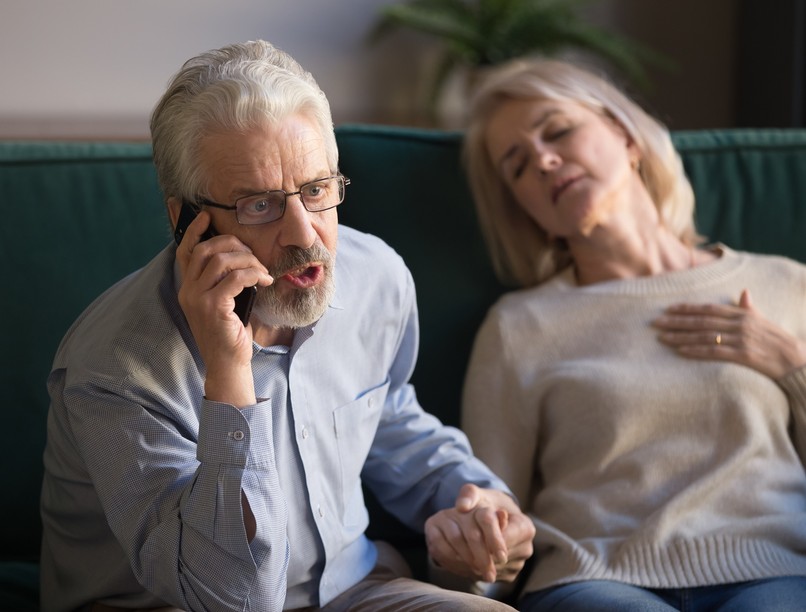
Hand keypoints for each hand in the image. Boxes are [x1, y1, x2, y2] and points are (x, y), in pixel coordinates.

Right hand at [175, 210, 272, 404]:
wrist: (228, 364)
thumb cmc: (230, 333)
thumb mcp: (224, 302)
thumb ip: (223, 281)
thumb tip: (240, 256)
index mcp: (188, 289)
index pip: (185, 252)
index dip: (194, 231)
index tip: (208, 216)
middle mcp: (188, 292)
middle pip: (205, 251)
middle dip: (233, 245)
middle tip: (253, 256)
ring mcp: (198, 300)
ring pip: (221, 261)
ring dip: (248, 261)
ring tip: (262, 272)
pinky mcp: (213, 308)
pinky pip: (235, 278)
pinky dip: (253, 274)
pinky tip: (263, 281)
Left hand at [424, 484, 534, 582]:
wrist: (493, 517)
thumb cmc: (486, 504)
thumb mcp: (477, 494)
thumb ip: (469, 495)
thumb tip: (461, 506)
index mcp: (525, 527)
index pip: (506, 539)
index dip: (486, 539)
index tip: (468, 537)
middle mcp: (526, 548)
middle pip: (499, 558)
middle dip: (478, 553)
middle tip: (458, 548)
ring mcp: (519, 564)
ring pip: (494, 569)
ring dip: (476, 563)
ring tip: (459, 552)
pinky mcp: (509, 575)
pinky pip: (492, 576)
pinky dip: (477, 570)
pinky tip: (466, 559)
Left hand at [653, 289, 805, 378]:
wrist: (796, 359)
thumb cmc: (777, 340)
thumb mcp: (764, 320)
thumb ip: (749, 308)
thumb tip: (744, 292)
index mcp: (742, 314)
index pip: (709, 309)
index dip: (687, 308)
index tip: (669, 308)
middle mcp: (739, 324)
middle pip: (701, 321)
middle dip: (677, 321)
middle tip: (656, 322)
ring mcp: (740, 339)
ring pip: (704, 336)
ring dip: (681, 337)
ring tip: (662, 337)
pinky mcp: (743, 355)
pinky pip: (714, 352)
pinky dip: (695, 350)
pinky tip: (680, 350)